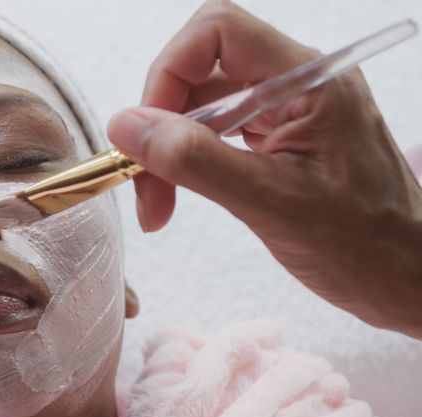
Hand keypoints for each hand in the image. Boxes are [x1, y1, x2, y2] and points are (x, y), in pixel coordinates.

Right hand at [107, 0, 421, 338]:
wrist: (409, 280)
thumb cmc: (364, 246)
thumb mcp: (271, 204)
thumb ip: (195, 160)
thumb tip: (126, 125)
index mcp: (309, 81)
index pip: (217, 32)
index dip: (169, 72)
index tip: (146, 133)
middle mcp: (298, 83)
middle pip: (202, 67)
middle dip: (161, 120)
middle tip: (145, 185)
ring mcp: (289, 109)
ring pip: (202, 102)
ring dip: (169, 148)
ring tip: (159, 204)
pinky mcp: (280, 136)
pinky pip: (217, 130)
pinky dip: (188, 161)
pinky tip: (180, 196)